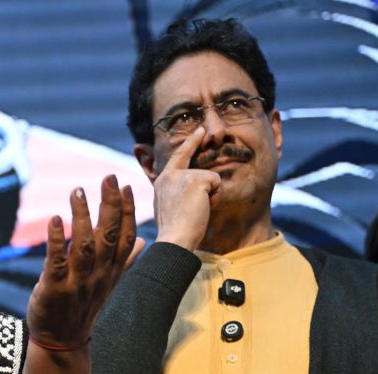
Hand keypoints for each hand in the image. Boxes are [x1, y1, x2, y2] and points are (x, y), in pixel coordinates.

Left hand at [26, 174, 141, 348]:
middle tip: (109, 178)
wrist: (61, 341)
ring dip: (82, 216)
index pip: (125, 237)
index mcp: (112, 271)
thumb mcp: (107, 283)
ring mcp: (77, 282)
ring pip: (84, 245)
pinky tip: (55, 219)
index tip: (126, 186)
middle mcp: (99, 275)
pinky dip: (56, 240)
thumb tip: (141, 242)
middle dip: (110, 205)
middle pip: (108, 236)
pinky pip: (57, 262)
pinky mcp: (55, 289)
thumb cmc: (82, 306)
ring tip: (78, 190)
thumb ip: (124, 261)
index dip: (127, 212)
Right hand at [153, 127, 220, 250]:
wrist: (174, 240)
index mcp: (161, 183)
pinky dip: (215, 196)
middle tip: (202, 129)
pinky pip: (216, 181)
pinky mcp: (195, 180)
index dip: (188, 145)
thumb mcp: (171, 208)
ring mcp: (181, 176)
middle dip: (196, 147)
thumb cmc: (175, 232)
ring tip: (199, 210)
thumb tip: (195, 189)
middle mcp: (168, 176)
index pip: (176, 159)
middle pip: (190, 158)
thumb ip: (178, 194)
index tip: (198, 132)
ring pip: (209, 176)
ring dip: (210, 194)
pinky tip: (204, 207)